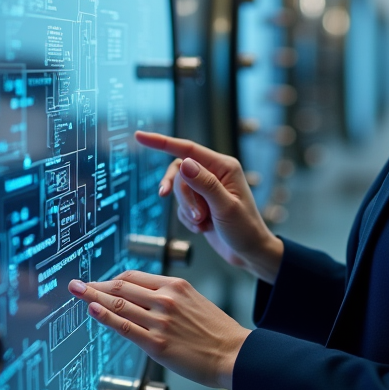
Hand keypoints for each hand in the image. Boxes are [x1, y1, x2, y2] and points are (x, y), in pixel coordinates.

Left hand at [68, 272, 249, 389]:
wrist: (235, 354)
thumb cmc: (217, 331)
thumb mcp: (195, 301)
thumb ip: (170, 296)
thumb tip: (143, 298)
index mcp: (175, 286)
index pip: (133, 277)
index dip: (111, 279)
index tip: (98, 283)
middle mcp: (165, 299)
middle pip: (121, 287)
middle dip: (94, 285)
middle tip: (75, 284)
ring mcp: (160, 321)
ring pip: (118, 304)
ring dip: (92, 296)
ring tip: (75, 292)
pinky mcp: (157, 343)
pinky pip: (124, 326)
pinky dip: (105, 317)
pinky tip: (91, 309)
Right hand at [135, 130, 283, 283]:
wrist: (248, 253)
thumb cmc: (245, 229)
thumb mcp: (225, 207)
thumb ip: (205, 184)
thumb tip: (184, 163)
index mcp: (224, 166)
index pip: (187, 149)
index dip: (162, 142)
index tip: (140, 136)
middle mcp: (214, 173)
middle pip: (180, 174)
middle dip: (184, 198)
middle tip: (197, 217)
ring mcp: (205, 188)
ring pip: (179, 191)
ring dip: (187, 210)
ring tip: (203, 224)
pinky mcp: (199, 202)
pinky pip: (180, 206)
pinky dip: (188, 219)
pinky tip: (203, 227)